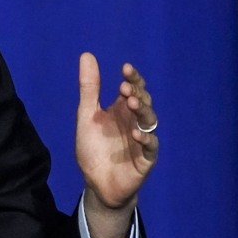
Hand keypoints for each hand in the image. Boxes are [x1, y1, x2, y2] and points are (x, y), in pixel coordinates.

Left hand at [75, 53, 158, 237]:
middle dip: (137, 93)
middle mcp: (135, 122)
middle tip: (125, 88)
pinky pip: (150, 147)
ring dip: (143, 112)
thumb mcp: (87, 115)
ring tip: (132, 103)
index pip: (133, 88)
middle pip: (144, 102)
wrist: (96, 183)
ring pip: (149, 122)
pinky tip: (136, 134)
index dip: (133, 78)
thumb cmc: (93, 148)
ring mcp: (142, 140)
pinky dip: (145, 140)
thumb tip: (87, 54)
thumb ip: (89, 88)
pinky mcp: (145, 159)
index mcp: (122, 110)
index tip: (125, 68)